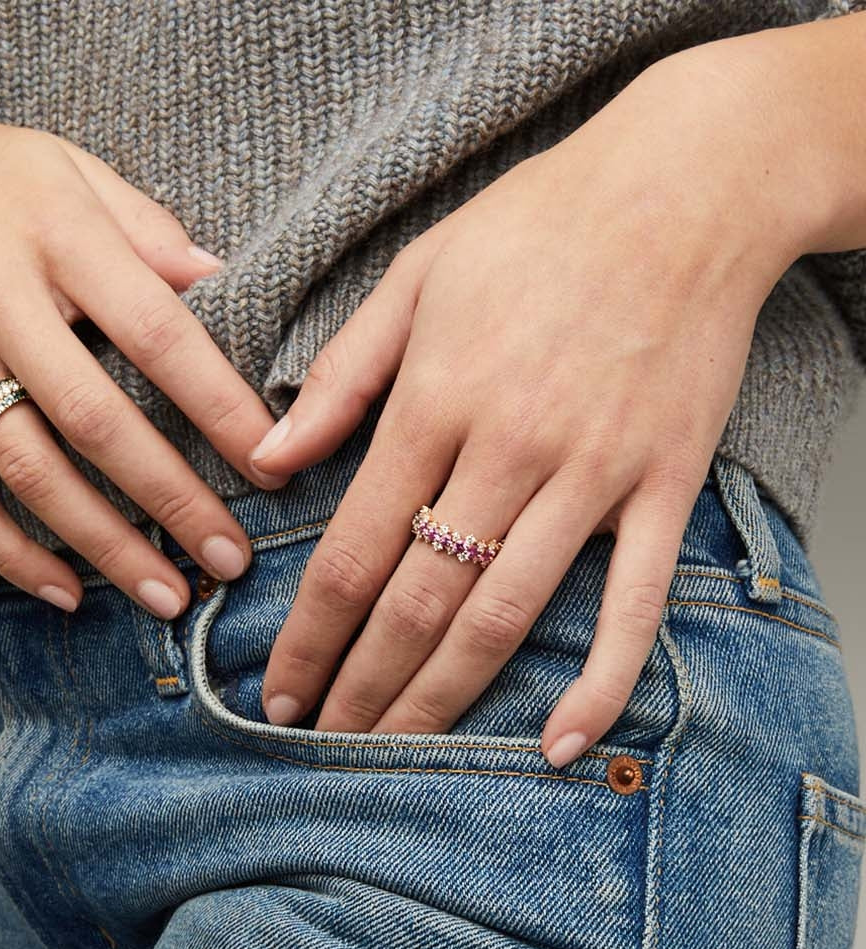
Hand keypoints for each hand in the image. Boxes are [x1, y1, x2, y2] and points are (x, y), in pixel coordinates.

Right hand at [0, 66, 285, 616]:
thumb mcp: (75, 172)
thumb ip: (151, 234)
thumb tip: (228, 286)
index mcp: (54, 233)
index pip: (156, 332)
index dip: (219, 407)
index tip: (271, 462)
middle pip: (91, 418)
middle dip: (170, 498)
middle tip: (228, 556)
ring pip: (24, 469)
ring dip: (101, 544)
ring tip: (165, 593)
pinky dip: (8, 550)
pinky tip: (65, 591)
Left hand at [248, 45, 804, 764]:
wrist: (687, 189)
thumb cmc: (541, 224)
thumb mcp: (416, 275)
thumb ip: (340, 377)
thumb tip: (266, 460)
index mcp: (436, 399)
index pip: (353, 550)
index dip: (309, 637)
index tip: (280, 693)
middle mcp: (508, 449)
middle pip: (417, 603)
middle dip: (361, 687)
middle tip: (320, 747)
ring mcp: (592, 475)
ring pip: (503, 617)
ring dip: (442, 698)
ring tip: (394, 754)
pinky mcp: (664, 488)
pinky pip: (633, 604)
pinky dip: (598, 680)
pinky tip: (557, 743)